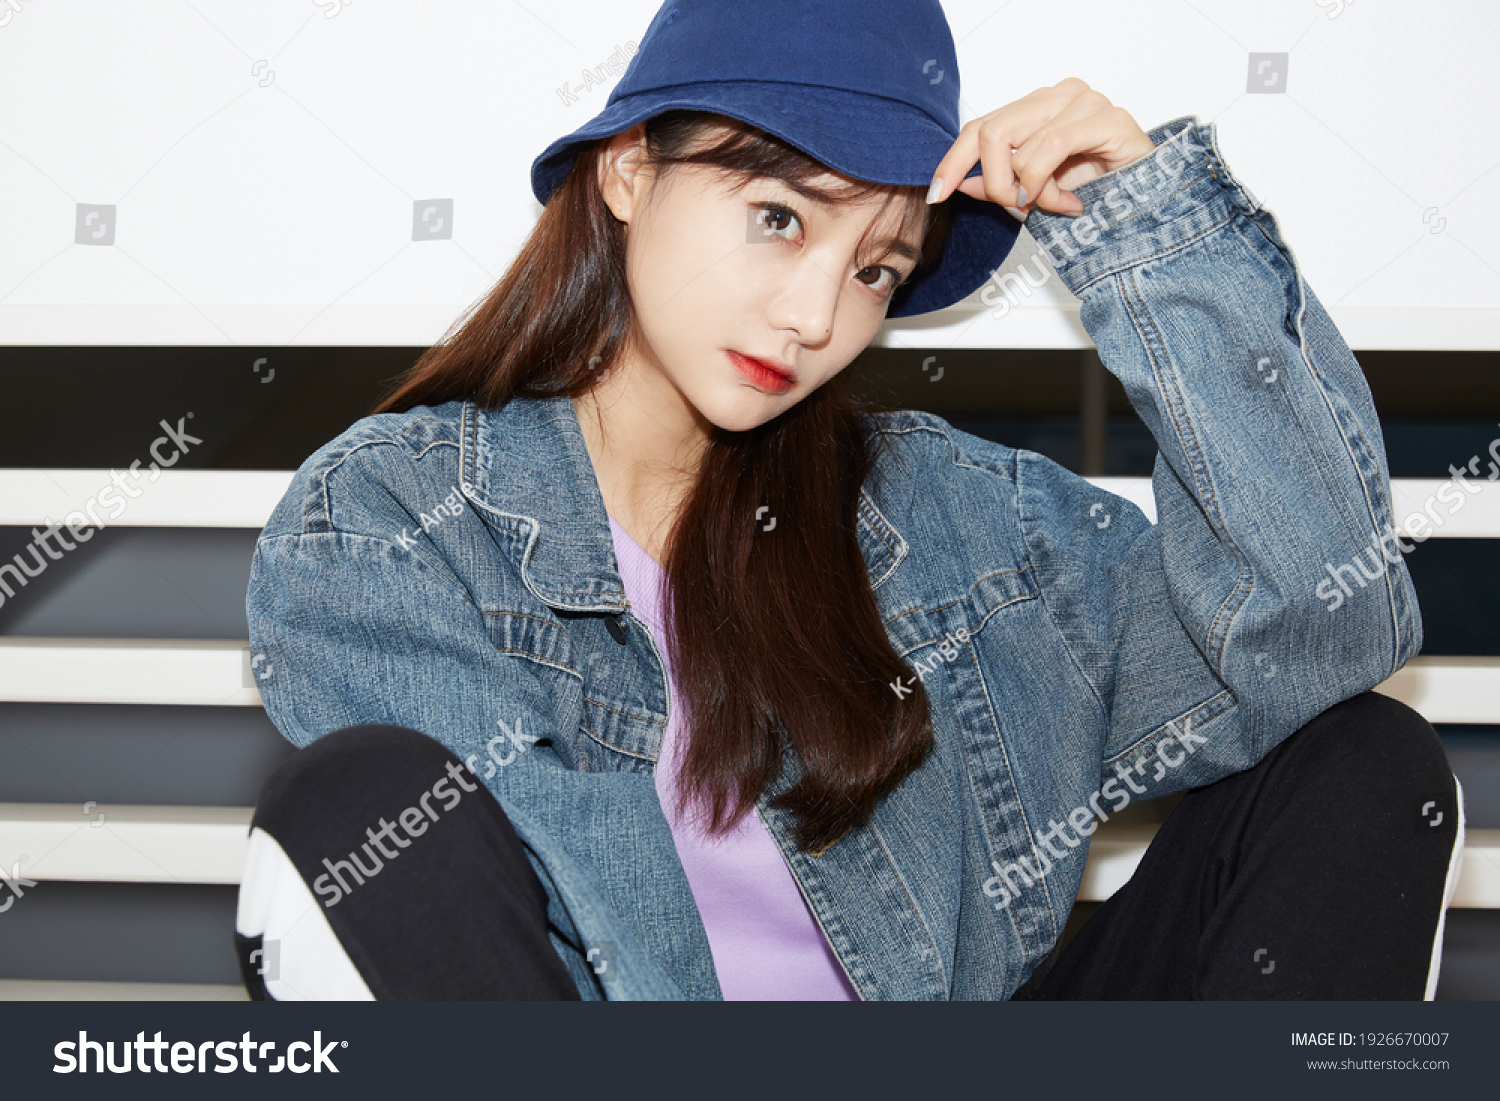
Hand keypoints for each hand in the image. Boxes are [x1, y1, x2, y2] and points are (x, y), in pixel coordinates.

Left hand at [927, 78, 1155, 218]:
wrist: (1148, 204)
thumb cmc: (1097, 193)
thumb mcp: (1033, 194)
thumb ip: (996, 185)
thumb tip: (958, 184)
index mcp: (1037, 107)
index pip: (979, 125)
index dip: (952, 161)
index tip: (937, 194)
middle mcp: (1058, 95)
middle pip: (991, 132)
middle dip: (994, 183)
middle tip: (1015, 207)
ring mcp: (1085, 101)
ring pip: (1019, 146)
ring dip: (1031, 192)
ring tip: (1056, 206)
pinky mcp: (1109, 116)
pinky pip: (1052, 147)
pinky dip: (1049, 185)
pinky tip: (1069, 203)